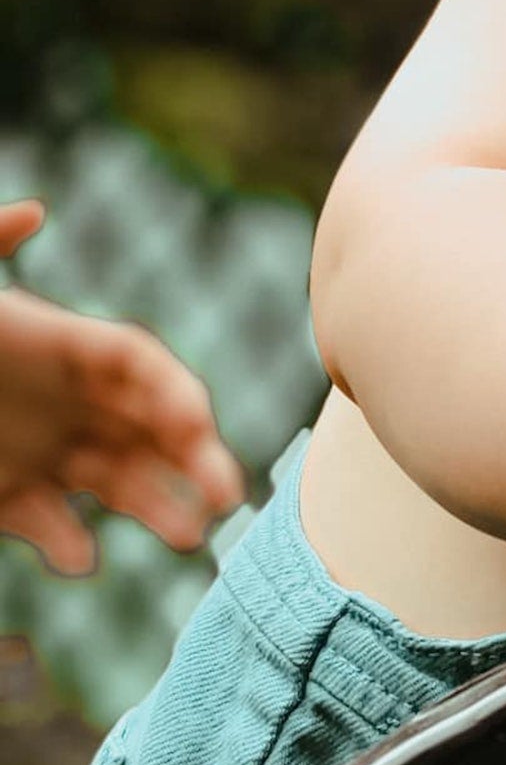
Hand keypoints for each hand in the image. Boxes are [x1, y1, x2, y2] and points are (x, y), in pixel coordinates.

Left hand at [0, 198, 248, 573]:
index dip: (177, 395)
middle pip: (147, 427)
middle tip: (226, 497)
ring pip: (114, 482)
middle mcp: (60, 400)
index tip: (199, 428)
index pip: (139, 366)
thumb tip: (33, 210)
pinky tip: (76, 554)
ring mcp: (37, 450)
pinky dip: (69, 545)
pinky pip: (49, 524)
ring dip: (155, 508)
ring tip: (186, 538)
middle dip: (193, 459)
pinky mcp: (4, 498)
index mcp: (57, 344)